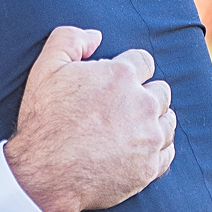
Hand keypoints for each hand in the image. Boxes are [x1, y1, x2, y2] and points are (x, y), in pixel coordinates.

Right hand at [3, 26, 174, 211]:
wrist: (44, 175)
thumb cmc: (43, 121)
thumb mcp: (45, 69)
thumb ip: (69, 40)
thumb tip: (96, 36)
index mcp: (120, 76)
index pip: (144, 61)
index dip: (129, 70)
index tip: (116, 84)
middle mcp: (142, 104)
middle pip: (161, 90)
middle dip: (144, 95)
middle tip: (121, 108)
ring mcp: (149, 137)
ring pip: (168, 121)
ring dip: (154, 121)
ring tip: (130, 130)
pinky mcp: (150, 167)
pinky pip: (168, 152)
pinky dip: (157, 149)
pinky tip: (138, 150)